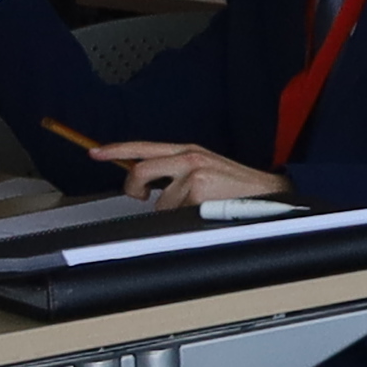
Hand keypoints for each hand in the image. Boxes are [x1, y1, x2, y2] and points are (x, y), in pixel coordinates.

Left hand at [80, 137, 284, 211]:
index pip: (144, 147)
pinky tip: (204, 213)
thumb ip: (178, 173)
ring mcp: (192, 173)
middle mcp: (188, 157)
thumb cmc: (239, 188)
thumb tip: (151, 189)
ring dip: (172, 212)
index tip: (96, 153)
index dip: (117, 150)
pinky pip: (174, 214)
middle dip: (134, 189)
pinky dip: (185, 219)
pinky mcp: (197, 189)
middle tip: (140, 197)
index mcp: (189, 150)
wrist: (271, 194)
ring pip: (158, 202)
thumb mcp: (207, 170)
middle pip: (140, 171)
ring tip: (198, 209)